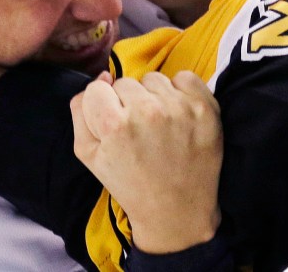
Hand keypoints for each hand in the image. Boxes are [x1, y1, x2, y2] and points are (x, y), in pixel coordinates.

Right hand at [71, 70, 222, 253]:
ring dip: (153, 97)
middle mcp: (147, 112)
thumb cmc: (129, 182)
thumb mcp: (88, 154)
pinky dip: (180, 92)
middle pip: (126, 82)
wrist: (176, 211)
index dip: (103, 107)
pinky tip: (178, 118)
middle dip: (128, 103)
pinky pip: (184, 77)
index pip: (98, 88)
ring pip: (153, 79)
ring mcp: (179, 108)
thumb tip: (102, 76)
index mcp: (114, 125)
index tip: (114, 126)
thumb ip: (81, 110)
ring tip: (159, 127)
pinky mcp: (205, 108)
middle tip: (138, 132)